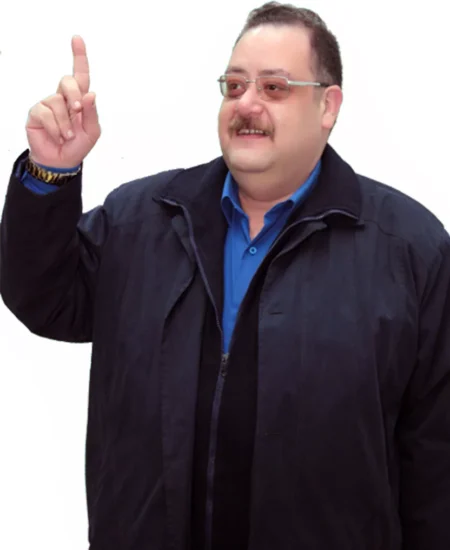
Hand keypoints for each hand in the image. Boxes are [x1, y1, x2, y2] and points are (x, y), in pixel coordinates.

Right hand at [26, 36, 100, 168]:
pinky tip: (58, 137)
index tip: (77, 39)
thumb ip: (92, 113)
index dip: (79, 57)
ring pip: (58, 102)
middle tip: (77, 111)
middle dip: (74, 96)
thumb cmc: (78, 145)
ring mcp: (48, 104)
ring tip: (68, 136)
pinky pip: (46, 114)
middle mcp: (63, 98)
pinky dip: (56, 128)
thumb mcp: (92, 131)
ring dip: (66, 124)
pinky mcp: (37, 113)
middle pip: (68, 82)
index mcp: (80, 100)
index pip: (80, 75)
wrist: (61, 161)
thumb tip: (90, 94)